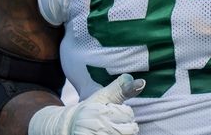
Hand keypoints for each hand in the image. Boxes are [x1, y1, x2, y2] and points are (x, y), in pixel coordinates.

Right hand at [29, 74, 145, 134]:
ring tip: (111, 130)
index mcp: (101, 112)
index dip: (124, 113)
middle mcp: (100, 128)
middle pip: (130, 130)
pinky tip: (108, 133)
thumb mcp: (103, 96)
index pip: (128, 114)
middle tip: (113, 123)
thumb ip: (121, 88)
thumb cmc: (89, 109)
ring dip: (121, 133)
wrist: (68, 126)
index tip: (113, 112)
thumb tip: (142, 82)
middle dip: (126, 126)